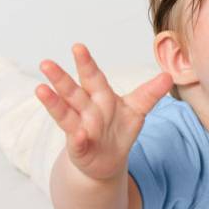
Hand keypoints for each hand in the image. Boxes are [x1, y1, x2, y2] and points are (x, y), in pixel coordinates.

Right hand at [35, 43, 172, 181]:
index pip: (92, 77)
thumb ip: (150, 93)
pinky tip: (76, 134)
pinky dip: (77, 139)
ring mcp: (80, 128)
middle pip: (73, 92)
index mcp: (100, 96)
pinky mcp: (80, 149)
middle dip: (60, 79)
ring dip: (53, 103)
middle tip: (46, 64)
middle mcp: (86, 109)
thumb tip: (168, 76)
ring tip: (40, 90)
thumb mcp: (137, 110)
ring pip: (65, 114)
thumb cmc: (119, 129)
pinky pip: (77, 143)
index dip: (86, 63)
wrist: (109, 161)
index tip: (78, 47)